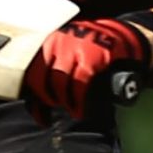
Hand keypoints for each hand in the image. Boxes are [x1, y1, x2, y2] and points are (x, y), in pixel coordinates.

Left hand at [21, 15, 152, 121]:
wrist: (121, 38)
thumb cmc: (90, 53)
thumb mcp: (66, 56)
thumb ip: (50, 74)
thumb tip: (35, 105)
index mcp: (47, 43)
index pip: (30, 72)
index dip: (34, 98)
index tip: (40, 114)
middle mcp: (56, 42)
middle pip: (41, 78)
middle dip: (48, 98)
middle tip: (59, 107)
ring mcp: (75, 46)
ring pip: (59, 82)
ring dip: (65, 101)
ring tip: (73, 109)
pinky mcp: (94, 54)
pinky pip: (80, 82)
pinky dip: (79, 100)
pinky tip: (81, 109)